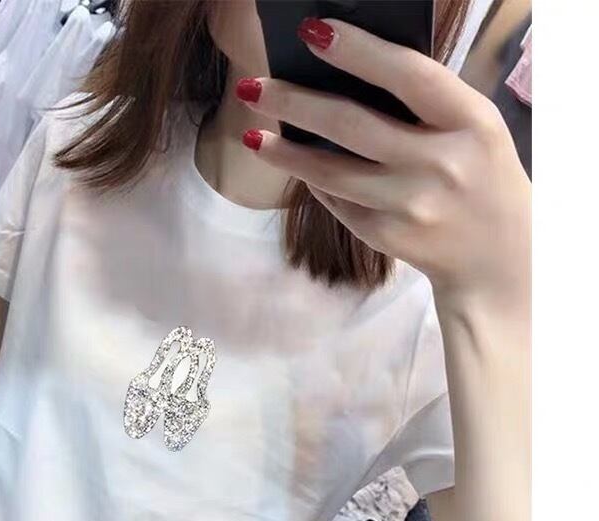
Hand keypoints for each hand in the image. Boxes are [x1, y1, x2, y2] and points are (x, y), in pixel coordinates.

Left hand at [238, 18, 530, 305]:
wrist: (497, 258)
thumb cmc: (480, 176)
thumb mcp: (473, 129)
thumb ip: (425, 104)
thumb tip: (345, 76)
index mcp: (472, 122)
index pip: (409, 76)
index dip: (358, 52)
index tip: (312, 32)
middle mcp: (441, 164)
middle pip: (353, 125)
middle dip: (295, 102)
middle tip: (252, 87)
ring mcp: (411, 205)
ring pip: (332, 172)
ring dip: (285, 152)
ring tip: (255, 134)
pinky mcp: (388, 237)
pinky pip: (338, 202)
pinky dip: (313, 181)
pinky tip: (295, 166)